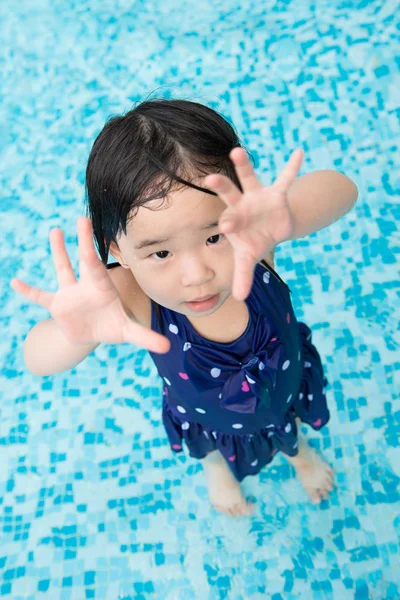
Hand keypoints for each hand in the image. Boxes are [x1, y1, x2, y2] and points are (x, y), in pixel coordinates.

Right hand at [10, 217, 170, 353]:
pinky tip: (14, 282)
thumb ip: (145, 337)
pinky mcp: (57, 305)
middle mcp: (86, 286)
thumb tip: (168, 347)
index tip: (97, 233)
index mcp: (103, 288)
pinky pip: (40, 297)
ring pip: (62, 270)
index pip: (100, 267)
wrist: (91, 334)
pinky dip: (28, 291)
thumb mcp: (127, 332)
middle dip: (84, 241)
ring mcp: (70, 294)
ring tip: (55, 231)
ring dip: (58, 253)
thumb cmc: (111, 327)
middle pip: (84, 261)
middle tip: (82, 218)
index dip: (97, 251)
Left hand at [204, 147, 303, 300]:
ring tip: (237, 151)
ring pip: (249, 178)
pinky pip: (285, 178)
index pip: (228, 220)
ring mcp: (258, 196)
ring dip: (243, 164)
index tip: (228, 226)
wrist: (270, 230)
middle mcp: (242, 204)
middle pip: (230, 193)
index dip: (229, 223)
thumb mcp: (248, 259)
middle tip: (210, 179)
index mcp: (233, 220)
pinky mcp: (277, 193)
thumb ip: (243, 275)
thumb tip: (239, 298)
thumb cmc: (253, 243)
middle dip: (221, 186)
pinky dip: (292, 166)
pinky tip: (299, 152)